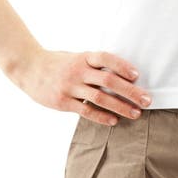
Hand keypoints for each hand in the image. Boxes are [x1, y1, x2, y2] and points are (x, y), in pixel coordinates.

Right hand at [14, 48, 152, 126]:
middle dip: (130, 91)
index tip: (137, 75)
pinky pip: (86, 111)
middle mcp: (79, 70)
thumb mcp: (77, 56)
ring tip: (136, 113)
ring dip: (120, 106)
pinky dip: (101, 116)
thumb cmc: (59, 62)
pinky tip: (114, 121)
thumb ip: (94, 64)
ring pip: (100, 98)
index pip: (106, 58)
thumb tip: (121, 72)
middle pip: (108, 80)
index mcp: (84, 56)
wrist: (30, 68)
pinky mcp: (63, 102)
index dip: (122, 65)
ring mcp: (70, 86)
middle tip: (147, 99)